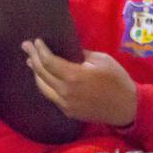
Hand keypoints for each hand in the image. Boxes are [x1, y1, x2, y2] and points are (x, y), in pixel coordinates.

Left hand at [22, 39, 136, 126]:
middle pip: (41, 73)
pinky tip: (44, 78)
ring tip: (31, 61)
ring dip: (35, 73)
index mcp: (74, 76)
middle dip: (32, 57)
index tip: (36, 41)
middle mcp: (65, 91)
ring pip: (42, 86)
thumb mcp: (102, 60)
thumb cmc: (117, 80)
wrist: (126, 107)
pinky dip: (45, 84)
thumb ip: (81, 54)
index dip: (40, 50)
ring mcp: (65, 104)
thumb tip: (68, 51)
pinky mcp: (68, 111)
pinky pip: (51, 95)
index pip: (48, 61)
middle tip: (26, 46)